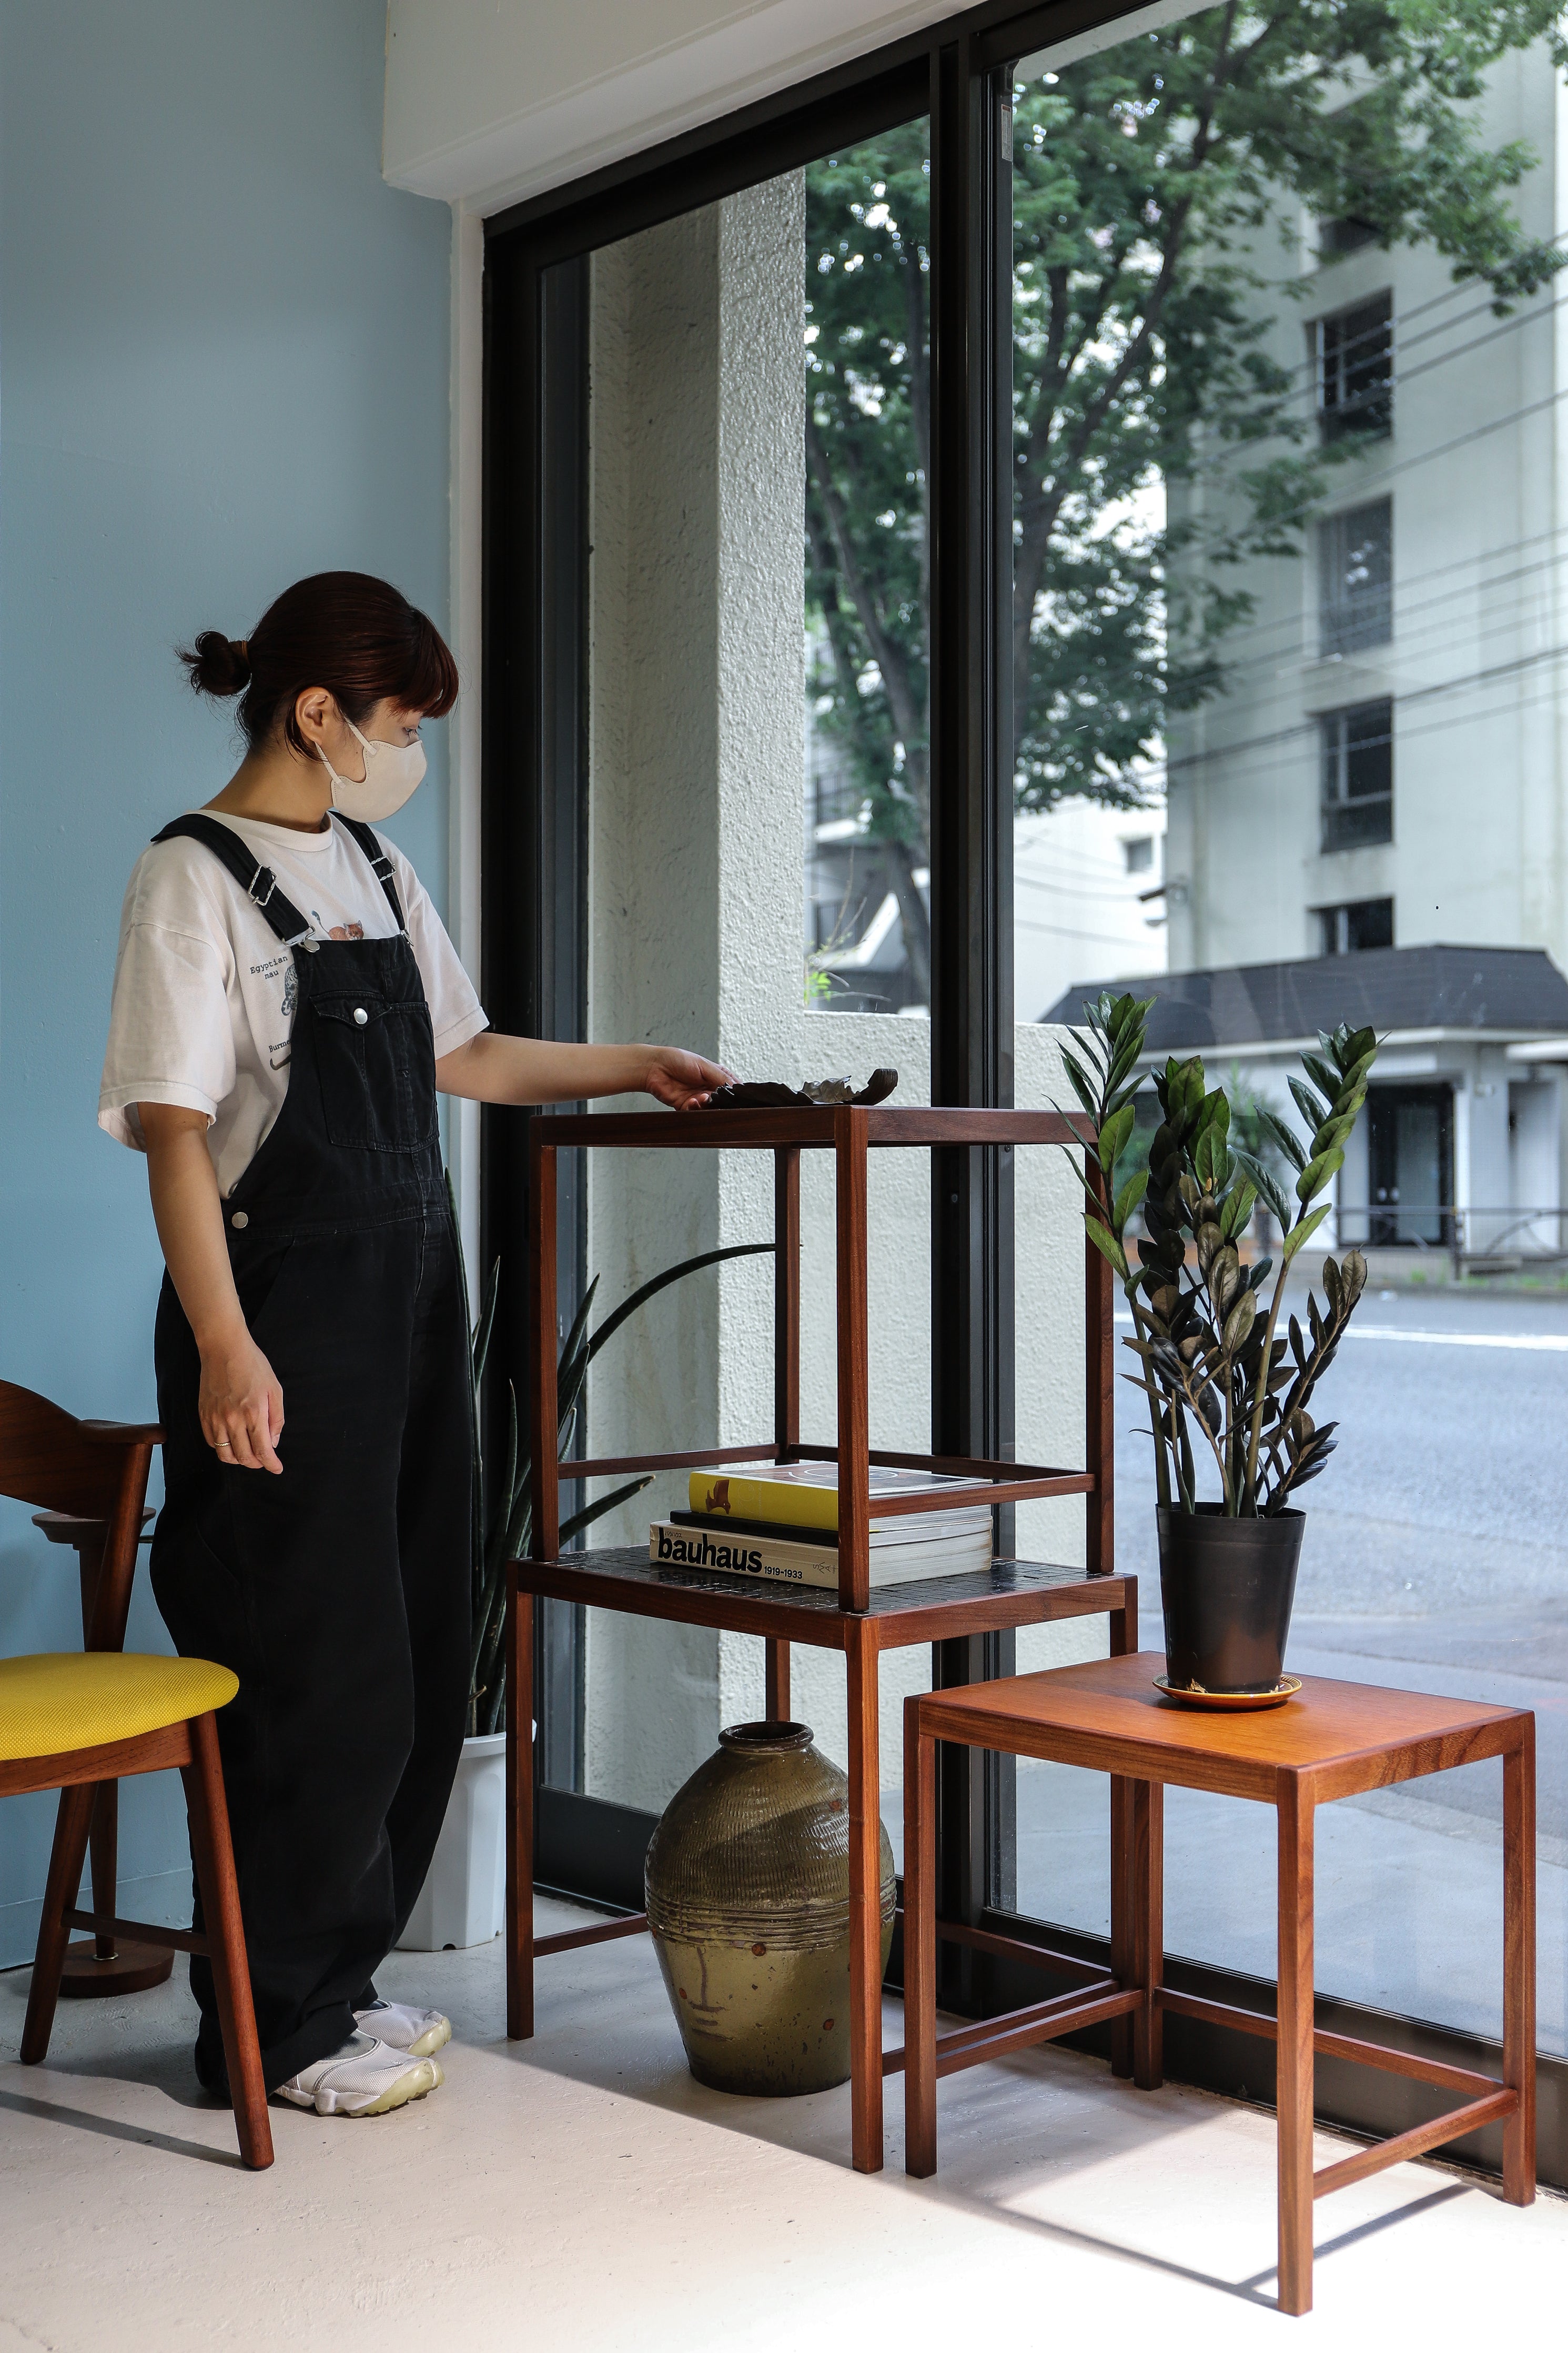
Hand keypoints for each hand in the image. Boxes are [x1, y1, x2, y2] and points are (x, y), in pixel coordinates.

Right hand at [198, 1327, 284, 1473]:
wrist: (224, 1348)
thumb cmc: (253, 1366)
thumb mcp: (275, 1390)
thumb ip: (276, 1419)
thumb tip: (273, 1442)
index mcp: (254, 1413)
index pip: (263, 1451)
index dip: (271, 1464)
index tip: (277, 1469)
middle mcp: (233, 1420)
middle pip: (244, 1457)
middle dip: (257, 1463)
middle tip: (264, 1460)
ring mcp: (215, 1419)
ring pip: (225, 1455)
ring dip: (239, 1459)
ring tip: (248, 1454)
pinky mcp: (203, 1415)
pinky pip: (212, 1443)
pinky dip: (223, 1449)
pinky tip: (232, 1442)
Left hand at [645, 1048, 734, 1109]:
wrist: (654, 1068)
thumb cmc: (677, 1060)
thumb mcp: (704, 1065)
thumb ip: (722, 1078)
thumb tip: (737, 1088)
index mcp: (716, 1075)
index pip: (731, 1087)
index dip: (734, 1094)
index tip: (735, 1098)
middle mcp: (708, 1087)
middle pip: (722, 1101)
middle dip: (720, 1102)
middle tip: (716, 1099)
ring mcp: (698, 1097)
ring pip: (710, 1109)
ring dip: (707, 1105)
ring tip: (701, 1098)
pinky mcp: (687, 1106)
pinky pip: (696, 1113)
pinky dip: (695, 1110)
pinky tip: (692, 1102)